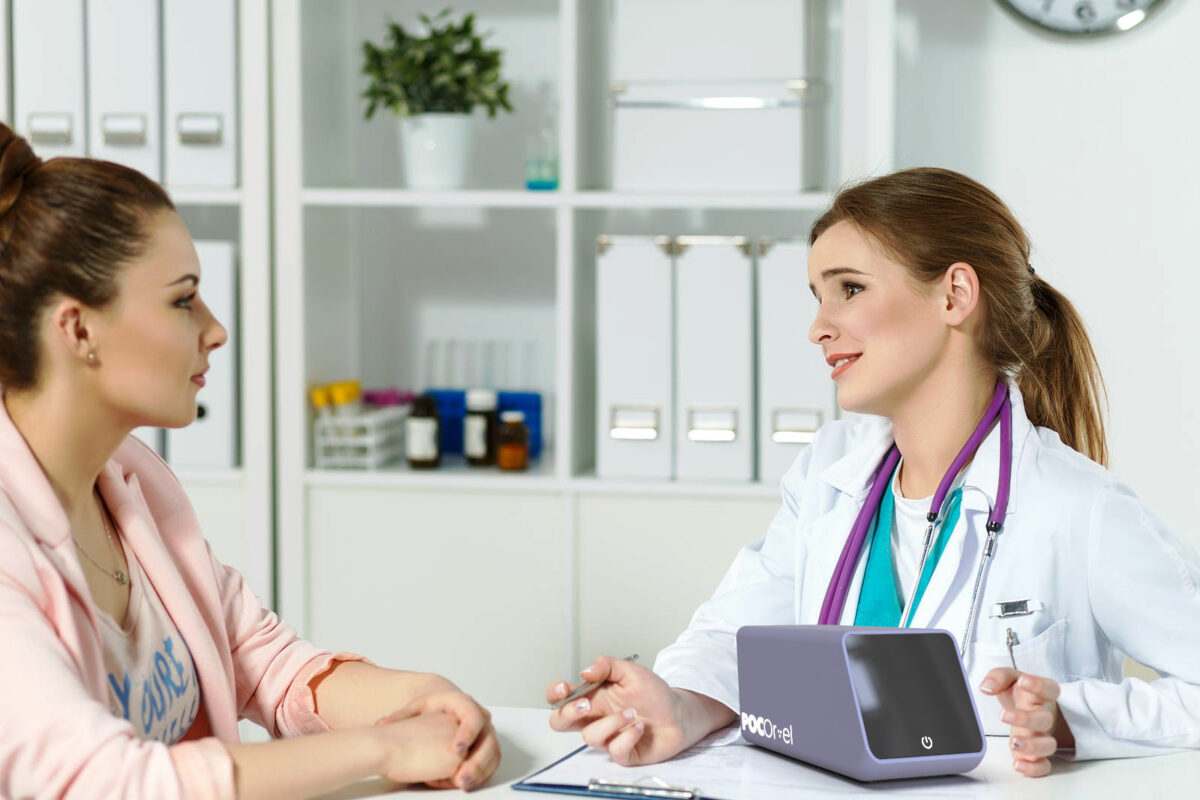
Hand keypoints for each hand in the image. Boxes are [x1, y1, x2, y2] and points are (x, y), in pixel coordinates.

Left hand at [375, 690, 500, 790]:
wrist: (442, 707)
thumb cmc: (430, 708)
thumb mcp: (415, 708)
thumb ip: (400, 716)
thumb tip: (381, 724)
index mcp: (463, 704)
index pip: (472, 717)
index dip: (467, 734)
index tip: (456, 750)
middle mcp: (479, 717)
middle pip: (487, 739)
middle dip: (476, 761)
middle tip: (461, 777)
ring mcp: (485, 732)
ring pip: (492, 753)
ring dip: (480, 771)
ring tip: (463, 784)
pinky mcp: (487, 746)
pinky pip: (491, 762)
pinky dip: (482, 774)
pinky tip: (467, 783)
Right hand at [546, 655, 726, 766]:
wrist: (678, 714)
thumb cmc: (654, 694)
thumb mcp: (631, 671)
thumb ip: (607, 665)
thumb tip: (585, 671)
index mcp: (593, 696)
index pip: (561, 698)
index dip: (555, 694)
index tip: (564, 688)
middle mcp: (596, 717)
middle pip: (560, 722)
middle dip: (568, 714)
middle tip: (586, 704)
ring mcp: (607, 736)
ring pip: (590, 737)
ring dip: (612, 722)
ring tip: (632, 713)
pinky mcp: (622, 753)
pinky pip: (614, 750)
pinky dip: (629, 736)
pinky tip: (640, 728)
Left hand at [980, 668, 1072, 776]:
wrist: (1029, 708)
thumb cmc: (1021, 693)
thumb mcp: (1010, 678)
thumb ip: (999, 677)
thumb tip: (987, 686)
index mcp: (1041, 696)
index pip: (1049, 688)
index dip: (1038, 685)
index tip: (1023, 681)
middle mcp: (1045, 716)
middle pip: (1045, 719)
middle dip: (1025, 719)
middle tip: (1003, 715)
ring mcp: (1043, 736)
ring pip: (1048, 745)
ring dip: (1032, 746)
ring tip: (1013, 742)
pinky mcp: (1038, 754)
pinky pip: (1044, 766)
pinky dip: (1034, 768)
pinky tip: (1018, 764)